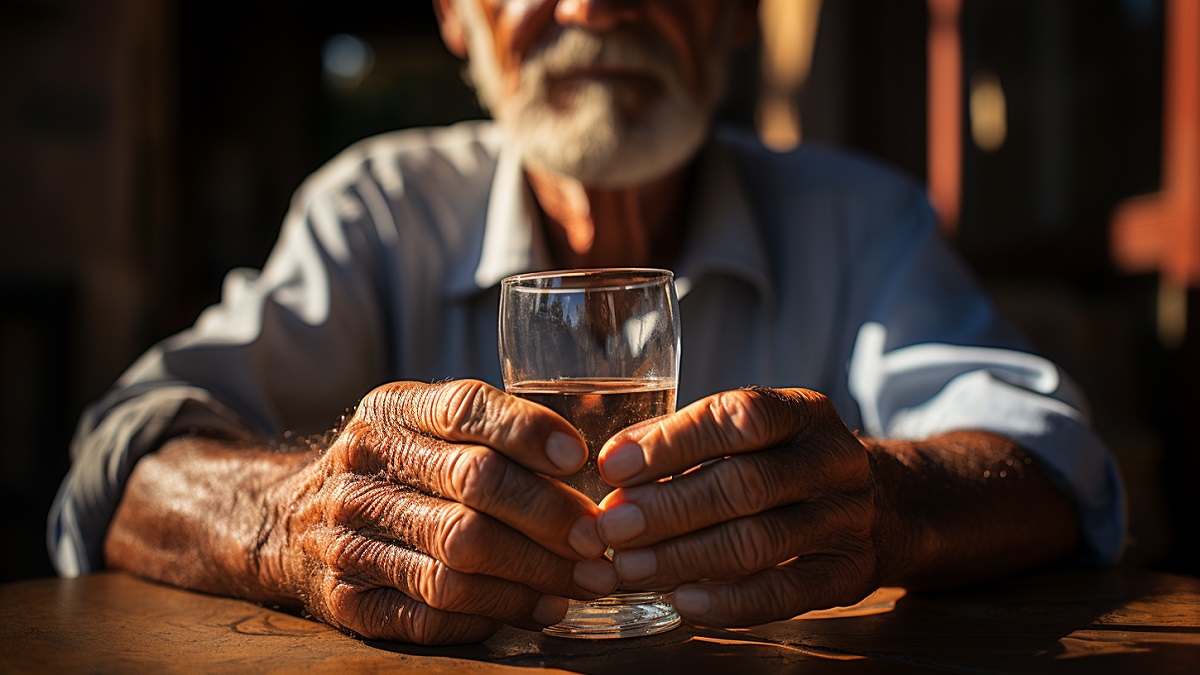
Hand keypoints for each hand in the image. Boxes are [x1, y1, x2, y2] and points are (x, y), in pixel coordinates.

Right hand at [271, 380, 616, 643]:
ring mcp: (349, 537)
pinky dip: (497, 613)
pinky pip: (434, 613)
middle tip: (598, 538)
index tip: (578, 457)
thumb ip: (493, 430)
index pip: (464, 408)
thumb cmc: (394, 470)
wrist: (291, 523)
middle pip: (473, 485)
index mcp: (391, 412)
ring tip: (585, 582)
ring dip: (534, 574)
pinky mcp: (348, 599)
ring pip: (458, 559)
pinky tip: (541, 608)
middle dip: (548, 515)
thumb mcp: (423, 425)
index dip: (527, 430)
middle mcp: (363, 468)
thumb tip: (594, 458)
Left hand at [594, 387, 882, 627]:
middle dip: (667, 508)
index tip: (614, 467)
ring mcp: (848, 520)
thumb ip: (686, 440)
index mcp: (805, 413)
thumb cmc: (790, 464)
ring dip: (683, 557)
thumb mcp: (754, 434)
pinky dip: (727, 601)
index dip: (672, 443)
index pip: (739, 417)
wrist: (888, 506)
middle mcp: (834, 461)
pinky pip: (784, 595)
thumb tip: (614, 461)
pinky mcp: (850, 575)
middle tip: (610, 527)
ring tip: (629, 567)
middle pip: (744, 485)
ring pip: (759, 542)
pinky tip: (682, 601)